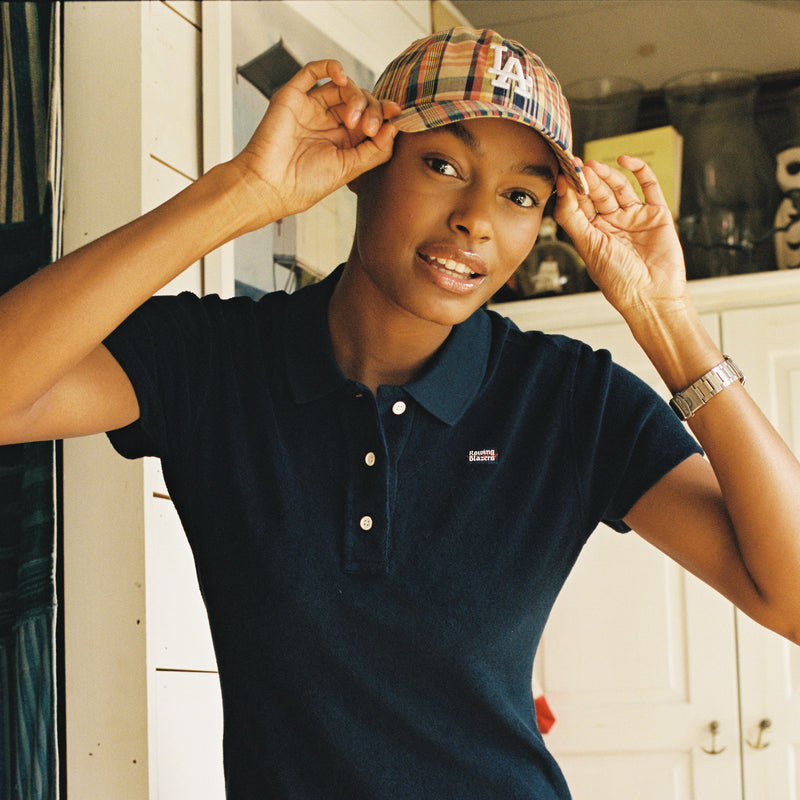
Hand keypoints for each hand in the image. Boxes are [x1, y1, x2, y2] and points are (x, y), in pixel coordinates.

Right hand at [232, 59, 400, 226]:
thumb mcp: (349, 170)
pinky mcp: (293, 96)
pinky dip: (331, 67)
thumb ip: (375, 150)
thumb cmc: (305, 184)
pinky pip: (313, 71)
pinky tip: (342, 78)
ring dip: (355, 96)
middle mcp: (329, 123)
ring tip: (353, 119)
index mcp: (344, 141)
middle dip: (372, 109)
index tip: (396, 116)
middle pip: (361, 100)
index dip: (385, 114)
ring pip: (342, 87)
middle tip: (368, 128)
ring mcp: (311, 108)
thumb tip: (395, 127)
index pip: (372, 118)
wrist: (270, 186)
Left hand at [554, 156, 688, 321]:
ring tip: (593, 165)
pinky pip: (649, 186)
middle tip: (578, 165)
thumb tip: (561, 189)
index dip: (571, 189)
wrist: (652, 295)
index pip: (579, 205)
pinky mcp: (657, 213)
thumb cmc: (617, 279)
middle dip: (588, 179)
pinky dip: (638, 170)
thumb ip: (572, 218)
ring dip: (607, 174)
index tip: (563, 173)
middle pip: (598, 193)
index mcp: (592, 234)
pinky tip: (624, 160)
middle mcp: (612, 224)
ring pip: (619, 187)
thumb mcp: (588, 247)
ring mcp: (634, 217)